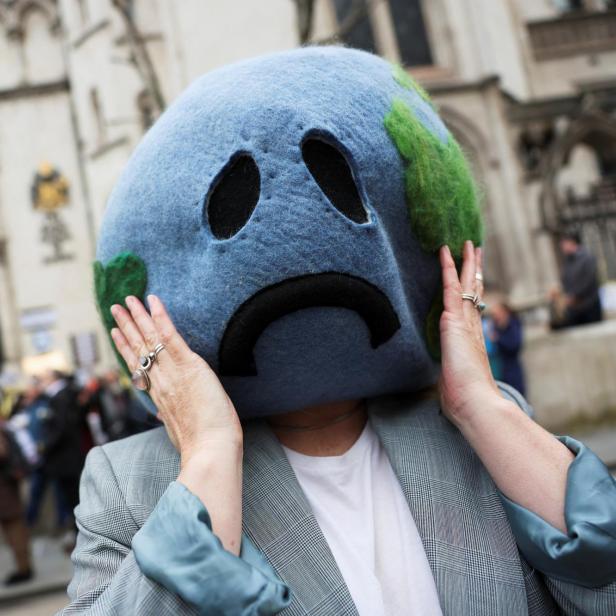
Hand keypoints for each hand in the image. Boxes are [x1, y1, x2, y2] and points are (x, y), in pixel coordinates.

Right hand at [110, 295, 241, 465]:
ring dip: (138, 316)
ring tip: (127, 299)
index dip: (126, 347)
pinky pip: (170, 336)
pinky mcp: (189, 365)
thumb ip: (167, 416)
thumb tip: (159, 413)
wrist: (211, 449)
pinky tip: (153, 301)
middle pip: (138, 347)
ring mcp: (172, 372)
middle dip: (126, 326)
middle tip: (115, 308)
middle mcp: (160, 380)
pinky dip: (161, 317)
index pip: (138, 365)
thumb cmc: (200, 443)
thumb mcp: (177, 429)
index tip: (116, 333)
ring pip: (150, 338)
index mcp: (158, 395)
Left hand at [438, 241, 499, 425]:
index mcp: (472, 341)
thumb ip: (452, 380)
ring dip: (466, 263)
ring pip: (466, 285)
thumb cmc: (465, 401)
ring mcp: (465, 323)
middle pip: (475, 292)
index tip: (475, 277)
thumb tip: (449, 392)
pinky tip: (445, 252)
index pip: (473, 310)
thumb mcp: (455, 385)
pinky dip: (447, 268)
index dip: (474, 292)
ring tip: (468, 244)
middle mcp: (472, 328)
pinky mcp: (454, 321)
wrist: (476, 404)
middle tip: (476, 251)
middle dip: (475, 271)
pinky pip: (450, 288)